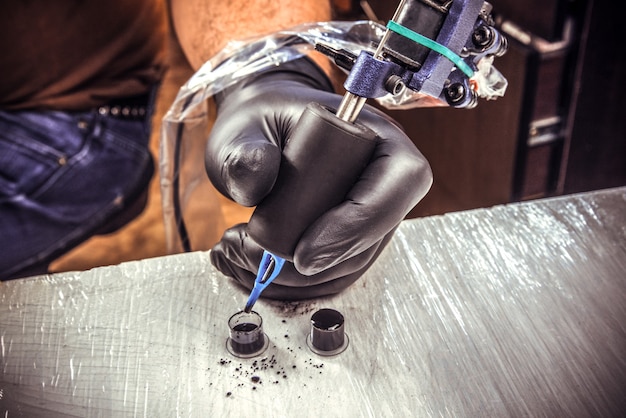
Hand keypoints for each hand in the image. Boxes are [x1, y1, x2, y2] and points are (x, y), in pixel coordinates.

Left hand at [206, 58, 431, 299]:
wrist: (258, 137)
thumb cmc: (260, 123)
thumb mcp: (244, 129)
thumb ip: (244, 150)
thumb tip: (256, 177)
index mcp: (380, 139)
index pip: (398, 184)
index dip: (357, 226)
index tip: (300, 254)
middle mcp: (384, 182)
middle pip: (369, 240)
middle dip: (308, 265)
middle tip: (245, 250)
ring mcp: (370, 217)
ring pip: (347, 266)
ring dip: (291, 278)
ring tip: (233, 251)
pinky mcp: (350, 241)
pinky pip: (329, 275)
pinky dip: (288, 283)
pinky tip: (244, 266)